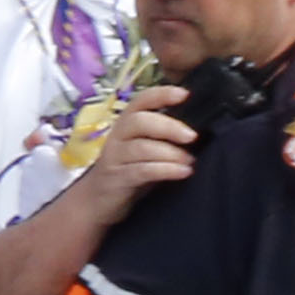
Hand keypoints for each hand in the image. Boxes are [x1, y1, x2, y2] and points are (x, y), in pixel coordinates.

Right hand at [72, 95, 198, 202]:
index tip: (185, 94)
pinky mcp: (118, 178)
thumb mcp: (144, 149)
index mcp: (126, 123)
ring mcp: (115, 157)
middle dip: (168, 126)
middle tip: (192, 136)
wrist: (98, 200)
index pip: (141, 100)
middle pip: (140, 121)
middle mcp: (118, 135)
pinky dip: (165, 170)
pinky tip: (183, 172)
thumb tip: (197, 128)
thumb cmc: (128, 170)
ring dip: (170, 153)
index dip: (161, 94)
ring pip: (141, 147)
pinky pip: (142, 171)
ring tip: (190, 161)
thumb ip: (162, 137)